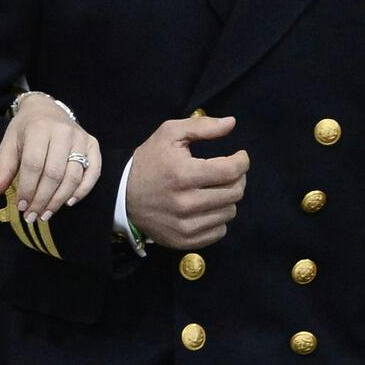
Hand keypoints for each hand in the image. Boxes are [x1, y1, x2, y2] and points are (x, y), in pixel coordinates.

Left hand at [0, 95, 102, 221]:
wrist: (46, 108)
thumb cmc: (26, 129)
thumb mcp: (9, 143)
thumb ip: (4, 167)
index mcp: (39, 128)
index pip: (34, 165)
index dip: (27, 189)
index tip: (21, 206)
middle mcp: (63, 132)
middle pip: (54, 174)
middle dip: (42, 199)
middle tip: (32, 215)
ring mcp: (81, 137)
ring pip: (73, 176)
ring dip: (59, 200)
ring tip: (46, 213)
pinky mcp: (93, 144)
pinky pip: (93, 171)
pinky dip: (83, 190)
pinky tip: (69, 202)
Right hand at [125, 115, 247, 248]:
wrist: (122, 195)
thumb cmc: (149, 161)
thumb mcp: (169, 134)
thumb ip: (202, 126)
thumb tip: (231, 123)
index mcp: (183, 174)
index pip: (231, 171)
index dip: (242, 161)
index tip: (240, 157)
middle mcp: (186, 203)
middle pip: (234, 192)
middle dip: (238, 178)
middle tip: (228, 171)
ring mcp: (185, 225)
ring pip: (229, 212)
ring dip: (227, 198)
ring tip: (215, 189)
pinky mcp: (184, 241)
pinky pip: (219, 232)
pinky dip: (218, 218)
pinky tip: (207, 207)